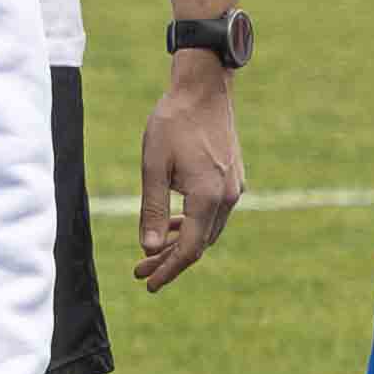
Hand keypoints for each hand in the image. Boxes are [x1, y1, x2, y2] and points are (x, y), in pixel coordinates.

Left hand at [136, 62, 244, 293]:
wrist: (203, 89)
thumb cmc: (172, 123)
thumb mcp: (153, 166)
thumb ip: (153, 209)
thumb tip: (149, 248)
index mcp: (208, 196)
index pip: (191, 249)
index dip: (169, 269)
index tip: (148, 284)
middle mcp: (227, 196)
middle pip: (200, 243)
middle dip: (170, 260)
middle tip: (140, 271)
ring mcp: (233, 187)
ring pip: (207, 229)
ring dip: (181, 243)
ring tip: (151, 253)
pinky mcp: (232, 178)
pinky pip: (213, 213)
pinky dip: (192, 224)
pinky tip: (172, 226)